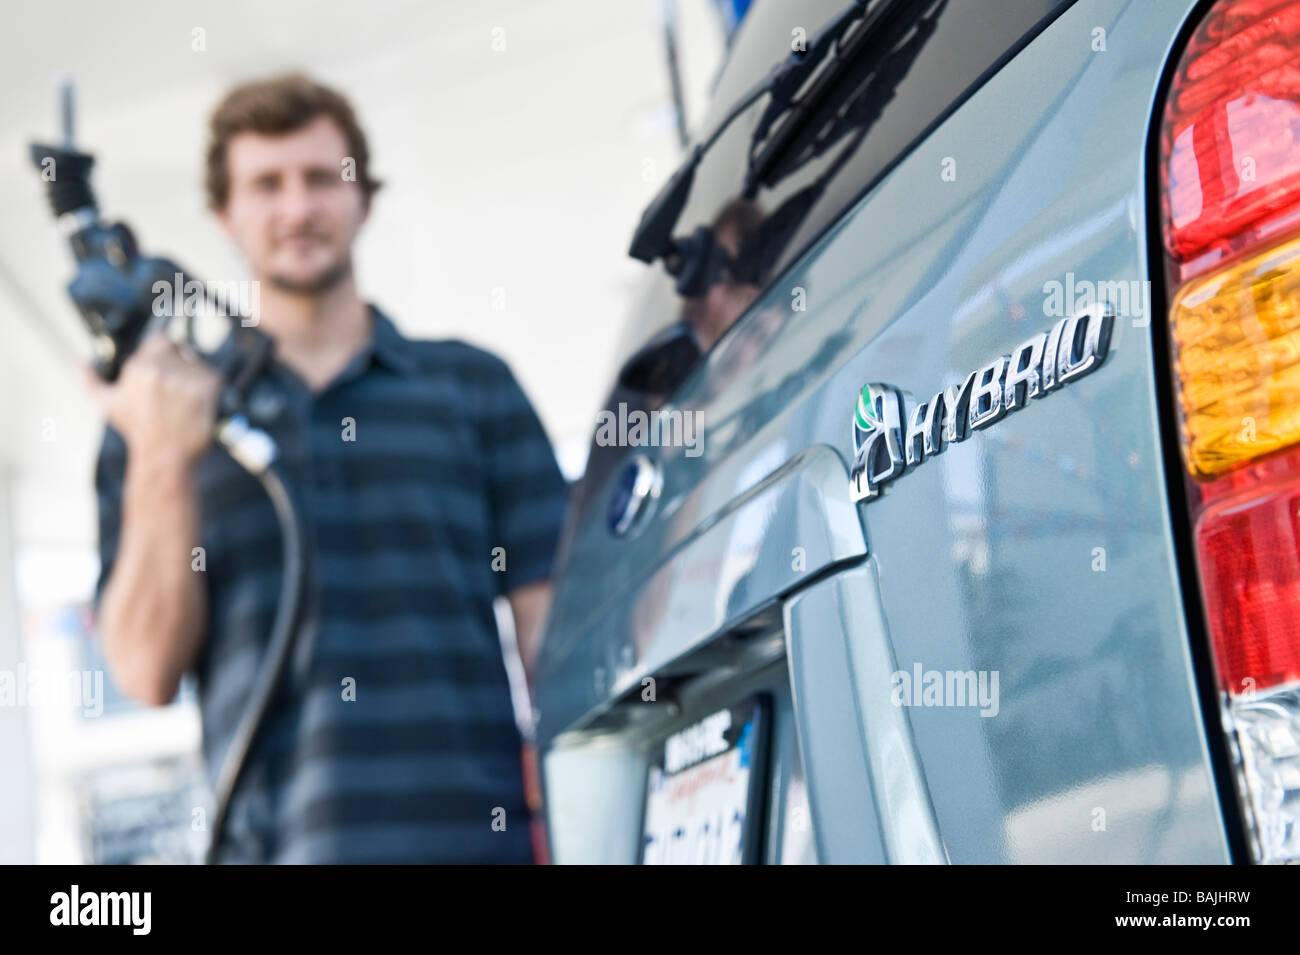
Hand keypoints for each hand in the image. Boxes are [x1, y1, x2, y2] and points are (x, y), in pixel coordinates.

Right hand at [85, 333, 222, 467]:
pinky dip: (210, 390)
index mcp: (139, 368)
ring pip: (198, 365)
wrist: (164, 457)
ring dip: (195, 379)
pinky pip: (214, 378)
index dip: (166, 353)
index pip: (162, 340)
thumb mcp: (108, 405)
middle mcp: (162, 369)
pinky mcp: (208, 388)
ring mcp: (186, 378)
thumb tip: (80, 361)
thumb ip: (90, 380)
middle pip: (182, 352)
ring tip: (186, 401)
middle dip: (180, 368)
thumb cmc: (138, 431)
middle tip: (178, 389)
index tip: (166, 367)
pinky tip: (198, 405)